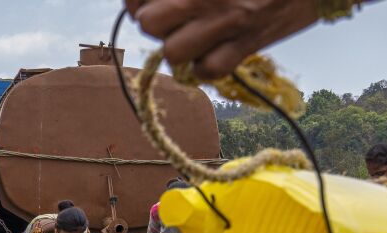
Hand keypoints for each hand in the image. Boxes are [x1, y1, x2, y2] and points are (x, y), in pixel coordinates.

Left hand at [128, 0, 321, 79]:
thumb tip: (158, 1)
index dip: (137, 2)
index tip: (148, 2)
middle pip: (149, 24)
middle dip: (155, 24)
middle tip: (172, 19)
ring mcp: (228, 23)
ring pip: (173, 53)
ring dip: (178, 48)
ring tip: (192, 38)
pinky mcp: (249, 44)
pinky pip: (209, 71)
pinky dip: (206, 67)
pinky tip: (212, 53)